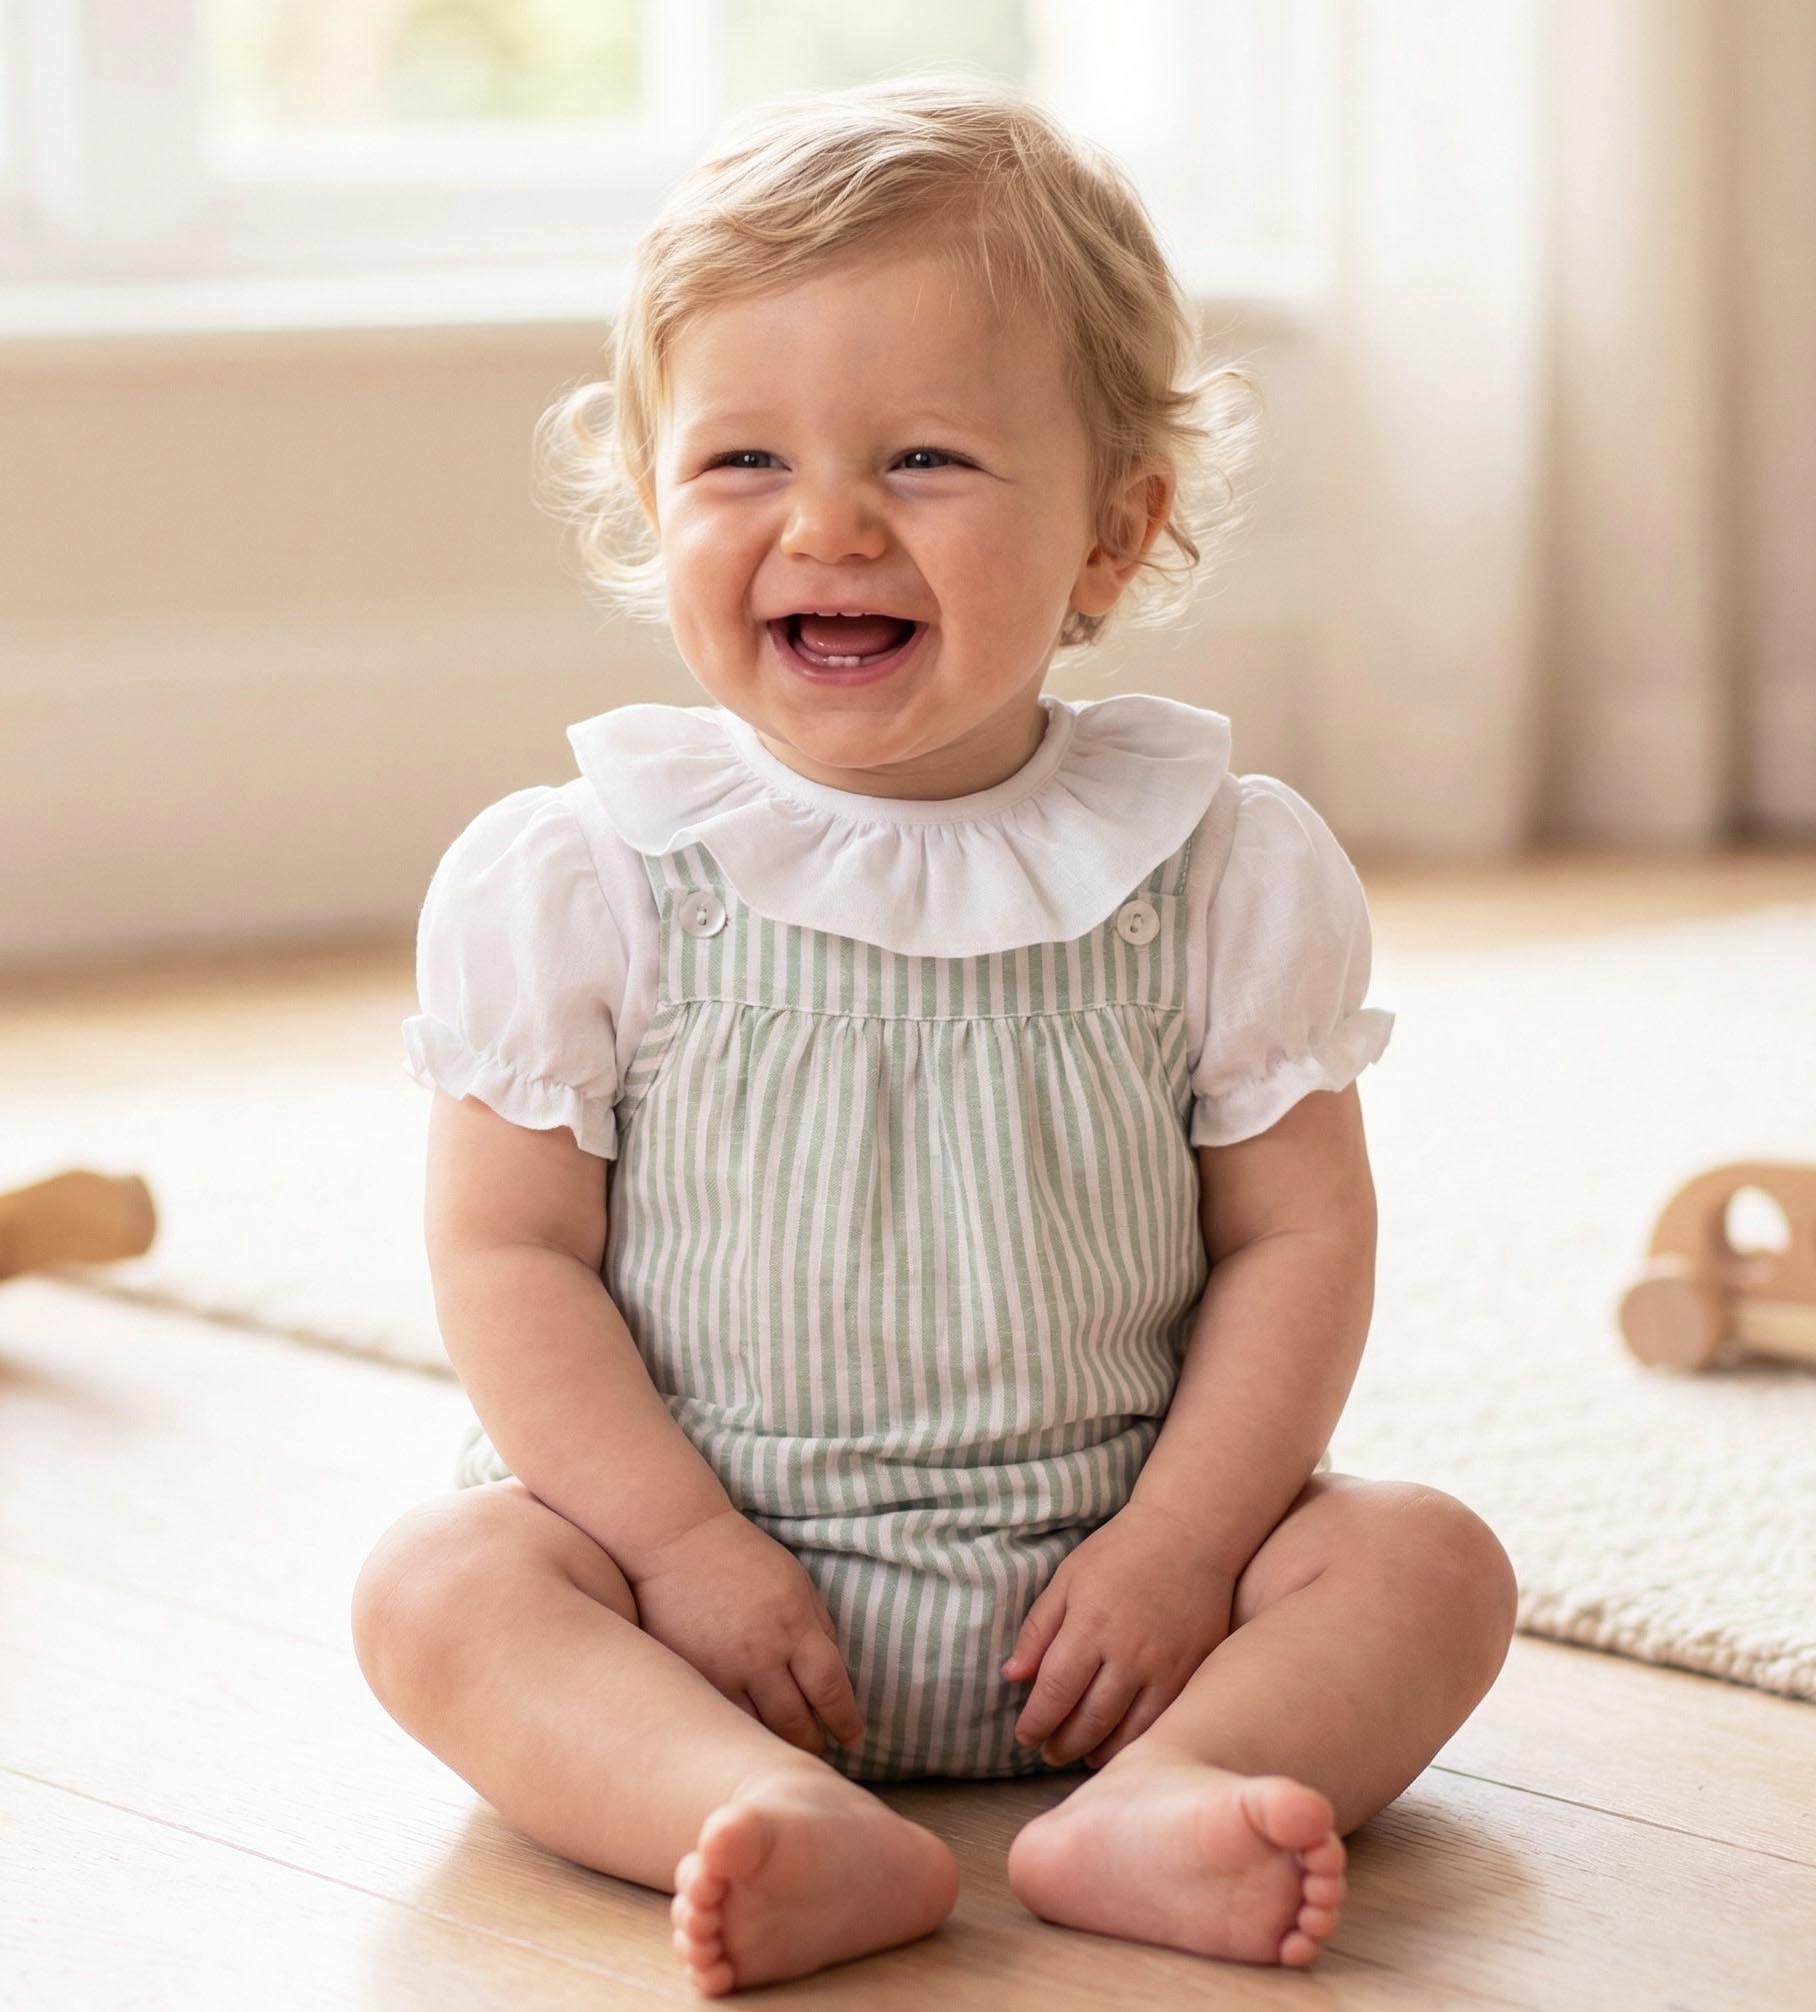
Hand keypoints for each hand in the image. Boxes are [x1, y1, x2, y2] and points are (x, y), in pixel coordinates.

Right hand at [625, 1508, 864, 1758]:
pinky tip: (748, 1736)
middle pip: (797, 1721)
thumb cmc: (743, 1557)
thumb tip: (835, 1675)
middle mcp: (762, 1653)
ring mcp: (723, 1669)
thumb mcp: (796, 1582)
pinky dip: (740, 1732)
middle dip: (814, 1742)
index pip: (831, 1689)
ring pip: (759, 1731)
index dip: (846, 1722)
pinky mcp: (691, 1676)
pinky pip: (722, 1719)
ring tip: (787, 1748)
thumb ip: (818, 1627)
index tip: (853, 1738)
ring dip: (777, 1744)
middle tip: (820, 1747)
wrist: (677, 1541)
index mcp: (795, 1624)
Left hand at [1001, 1499, 1239, 1768]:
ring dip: (1097, 1752)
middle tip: (1047, 1752)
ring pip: (1127, 1732)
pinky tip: (1121, 1743)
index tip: (1024, 1736)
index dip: (1035, 1722)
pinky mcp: (1193, 1671)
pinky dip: (1137, 1741)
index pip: (1054, 1692)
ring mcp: (1165, 1666)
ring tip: (1080, 1755)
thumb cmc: (1120, 1552)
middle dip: (1062, 1744)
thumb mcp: (1068, 1579)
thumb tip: (1011, 1677)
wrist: (1190, 1534)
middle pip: (1088, 1721)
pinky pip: (1163, 1721)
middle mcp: (1128, 1653)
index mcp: (1089, 1626)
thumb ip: (1038, 1630)